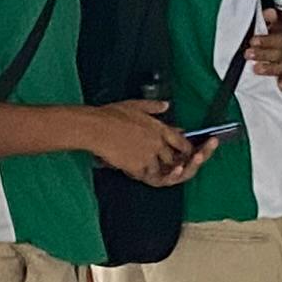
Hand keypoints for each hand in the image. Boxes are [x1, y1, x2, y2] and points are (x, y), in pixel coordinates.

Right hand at [77, 97, 197, 181]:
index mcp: (159, 127)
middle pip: (172, 158)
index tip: (183, 152)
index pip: (181, 141)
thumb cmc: (111, 114)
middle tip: (160, 162)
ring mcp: (148, 156)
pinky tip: (130, 169)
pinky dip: (139, 174)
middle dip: (169, 162)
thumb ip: (153, 106)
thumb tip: (166, 105)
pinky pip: (144, 176)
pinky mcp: (137, 167)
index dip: (184, 148)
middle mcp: (157, 143)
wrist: (97, 128)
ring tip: (142, 166)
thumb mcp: (135, 105)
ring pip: (159, 169)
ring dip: (153, 169)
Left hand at [241, 12, 281, 82]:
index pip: (276, 39)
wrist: (277, 39)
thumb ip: (267, 18)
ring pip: (280, 67)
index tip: (253, 41)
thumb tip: (270, 12)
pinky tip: (280, 86)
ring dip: (269, 69)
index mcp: (281, 37)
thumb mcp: (268, 22)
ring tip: (256, 69)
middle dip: (262, 54)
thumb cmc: (268, 31)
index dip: (265, 41)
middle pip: (277, 54)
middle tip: (247, 53)